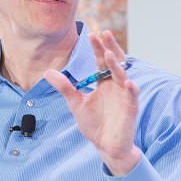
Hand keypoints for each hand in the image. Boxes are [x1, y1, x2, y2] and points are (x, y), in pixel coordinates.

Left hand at [44, 30, 141, 175]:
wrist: (106, 146)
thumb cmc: (94, 124)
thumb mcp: (76, 103)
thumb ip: (65, 87)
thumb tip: (48, 72)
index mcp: (105, 82)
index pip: (102, 61)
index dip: (98, 48)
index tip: (91, 34)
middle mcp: (116, 85)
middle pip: (115, 62)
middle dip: (110, 48)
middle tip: (103, 34)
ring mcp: (125, 96)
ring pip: (123, 76)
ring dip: (117, 65)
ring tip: (109, 54)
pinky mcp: (131, 108)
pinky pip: (132, 96)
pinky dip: (130, 89)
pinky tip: (127, 82)